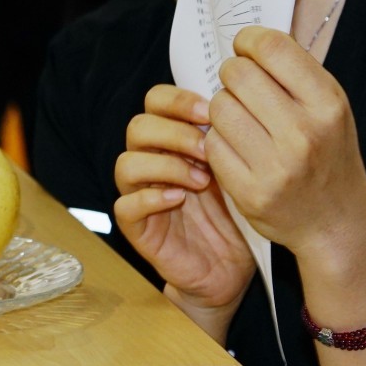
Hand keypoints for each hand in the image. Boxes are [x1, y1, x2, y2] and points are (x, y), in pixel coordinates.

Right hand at [113, 83, 256, 320]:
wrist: (230, 268)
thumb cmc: (236, 212)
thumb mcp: (239, 166)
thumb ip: (229, 136)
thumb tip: (239, 98)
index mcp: (172, 140)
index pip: (155, 102)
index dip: (176, 100)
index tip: (209, 110)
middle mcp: (151, 161)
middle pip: (138, 127)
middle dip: (174, 133)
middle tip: (207, 148)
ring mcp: (139, 194)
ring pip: (127, 163)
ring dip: (166, 166)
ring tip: (201, 180)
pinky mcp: (136, 227)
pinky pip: (126, 205)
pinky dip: (150, 199)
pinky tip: (179, 200)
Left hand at [204, 26, 365, 265]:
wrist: (335, 220)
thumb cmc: (326, 152)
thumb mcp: (328, 107)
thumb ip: (294, 72)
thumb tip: (248, 37)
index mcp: (328, 103)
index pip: (271, 48)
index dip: (248, 41)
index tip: (246, 49)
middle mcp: (304, 133)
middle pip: (237, 75)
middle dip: (232, 75)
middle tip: (241, 88)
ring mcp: (276, 166)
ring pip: (218, 108)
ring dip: (223, 109)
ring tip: (242, 121)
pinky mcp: (250, 191)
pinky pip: (212, 144)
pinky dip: (218, 141)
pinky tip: (238, 149)